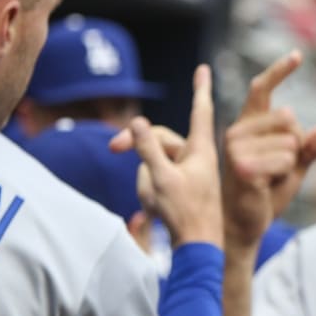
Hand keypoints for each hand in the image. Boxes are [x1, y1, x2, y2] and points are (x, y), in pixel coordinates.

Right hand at [121, 64, 223, 247]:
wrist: (198, 247)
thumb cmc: (185, 213)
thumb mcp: (161, 180)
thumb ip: (148, 150)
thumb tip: (138, 120)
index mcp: (200, 149)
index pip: (200, 110)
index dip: (200, 88)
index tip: (204, 68)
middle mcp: (196, 156)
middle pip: (161, 138)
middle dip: (137, 145)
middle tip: (111, 148)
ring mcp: (189, 172)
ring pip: (155, 163)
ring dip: (146, 181)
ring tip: (157, 203)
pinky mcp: (182, 186)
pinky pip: (157, 180)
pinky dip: (150, 193)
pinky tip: (156, 212)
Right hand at [221, 51, 315, 249]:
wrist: (246, 222)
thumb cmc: (267, 190)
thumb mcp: (295, 164)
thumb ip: (313, 145)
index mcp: (248, 124)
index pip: (262, 88)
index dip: (280, 70)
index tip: (299, 55)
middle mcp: (238, 130)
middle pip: (290, 119)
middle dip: (295, 145)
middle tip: (276, 167)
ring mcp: (236, 148)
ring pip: (291, 142)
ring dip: (289, 163)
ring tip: (269, 177)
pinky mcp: (242, 166)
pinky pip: (286, 160)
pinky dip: (285, 174)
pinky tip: (267, 185)